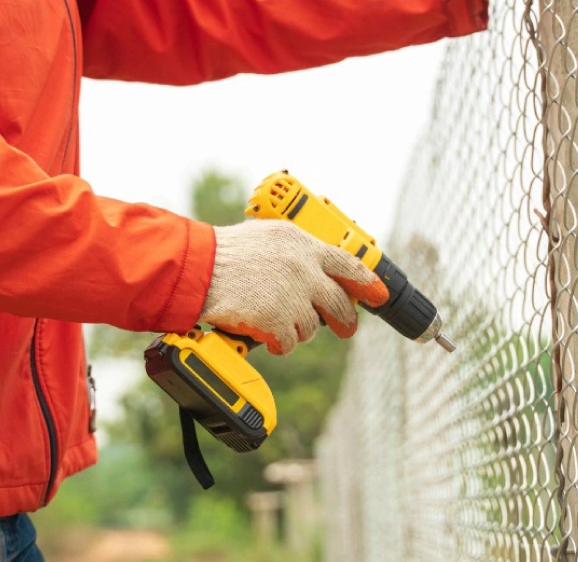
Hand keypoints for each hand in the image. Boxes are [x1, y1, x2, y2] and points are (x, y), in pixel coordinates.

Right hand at [199, 220, 388, 354]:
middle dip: (345, 320)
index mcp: (304, 244)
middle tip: (347, 328)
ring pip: (312, 327)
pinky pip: (289, 342)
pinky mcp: (278, 321)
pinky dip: (278, 343)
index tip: (378, 294)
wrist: (199, 268)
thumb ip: (296, 250)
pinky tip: (265, 334)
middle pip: (339, 303)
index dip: (367, 282)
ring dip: (296, 329)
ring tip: (274, 319)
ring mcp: (293, 296)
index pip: (348, 264)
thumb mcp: (269, 236)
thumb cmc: (226, 252)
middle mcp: (304, 269)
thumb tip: (314, 264)